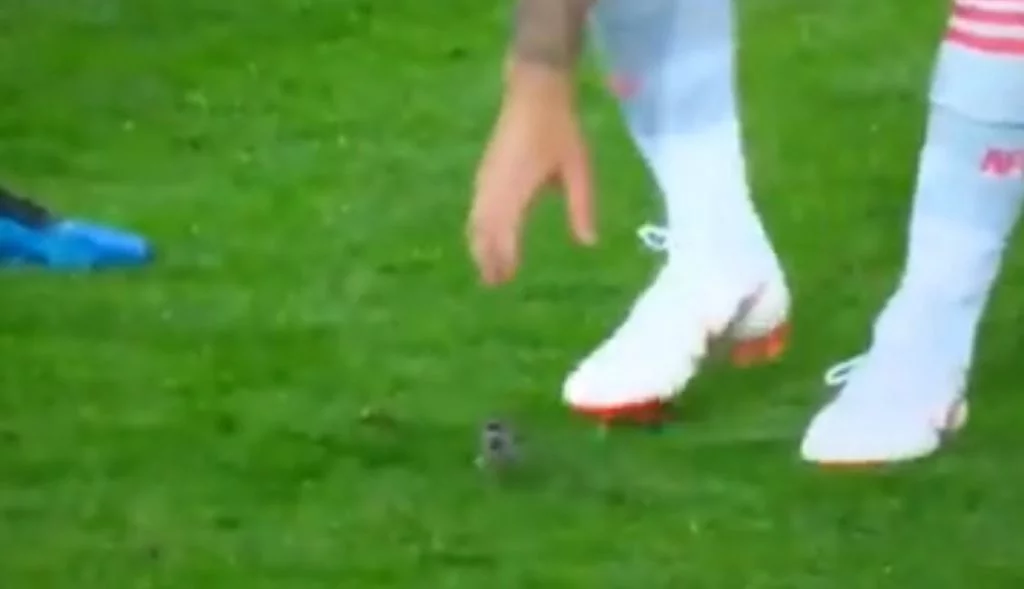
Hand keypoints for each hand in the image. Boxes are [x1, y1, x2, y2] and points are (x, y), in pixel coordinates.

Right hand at [467, 65, 595, 285]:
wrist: (533, 91)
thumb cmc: (560, 130)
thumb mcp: (579, 169)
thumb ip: (582, 207)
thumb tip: (588, 243)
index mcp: (517, 189)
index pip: (504, 233)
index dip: (504, 258)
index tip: (508, 280)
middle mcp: (494, 187)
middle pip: (483, 232)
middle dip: (487, 258)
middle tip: (495, 284)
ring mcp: (485, 179)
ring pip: (475, 221)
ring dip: (480, 246)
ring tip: (488, 270)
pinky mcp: (484, 172)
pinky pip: (475, 208)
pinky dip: (478, 229)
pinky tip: (484, 238)